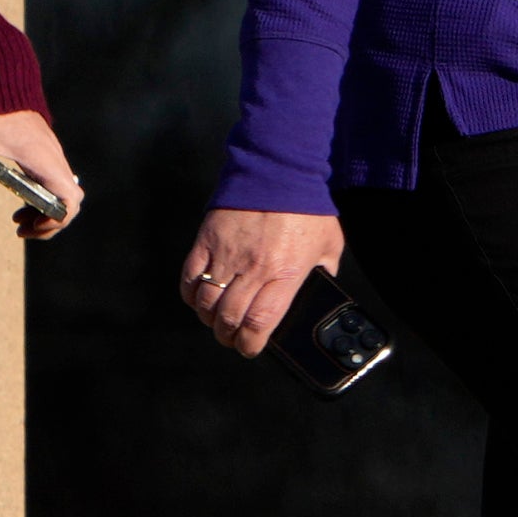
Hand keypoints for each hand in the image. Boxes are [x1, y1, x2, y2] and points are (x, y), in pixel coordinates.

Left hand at [0, 110, 82, 239]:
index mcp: (40, 158)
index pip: (70, 198)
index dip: (57, 220)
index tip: (31, 224)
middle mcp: (52, 156)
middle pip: (70, 200)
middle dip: (50, 221)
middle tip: (22, 229)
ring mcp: (49, 151)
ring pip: (63, 191)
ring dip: (45, 210)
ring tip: (19, 222)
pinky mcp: (43, 148)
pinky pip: (54, 180)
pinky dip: (42, 196)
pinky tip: (19, 200)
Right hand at [181, 208, 345, 356]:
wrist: (279, 168)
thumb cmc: (306, 207)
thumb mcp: (328, 245)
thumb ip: (322, 272)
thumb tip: (318, 293)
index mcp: (284, 273)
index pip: (259, 323)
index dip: (250, 344)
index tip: (250, 348)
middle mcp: (253, 268)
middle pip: (228, 319)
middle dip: (228, 337)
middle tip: (233, 338)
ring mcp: (226, 254)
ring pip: (206, 303)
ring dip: (209, 319)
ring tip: (217, 321)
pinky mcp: (207, 240)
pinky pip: (189, 277)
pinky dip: (191, 295)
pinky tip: (200, 298)